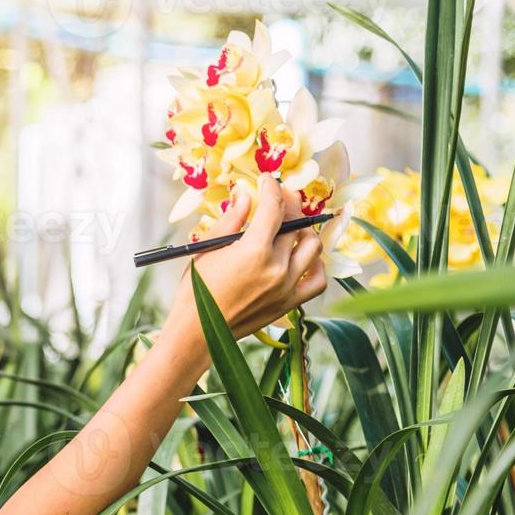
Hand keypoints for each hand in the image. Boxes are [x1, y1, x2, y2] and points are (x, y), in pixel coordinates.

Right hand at [164, 174, 327, 348]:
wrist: (197, 333)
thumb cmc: (195, 291)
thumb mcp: (207, 249)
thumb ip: (231, 220)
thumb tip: (245, 195)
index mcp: (253, 251)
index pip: (273, 207)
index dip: (271, 187)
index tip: (267, 180)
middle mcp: (276, 268)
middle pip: (295, 224)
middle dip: (287, 204)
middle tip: (280, 198)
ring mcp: (286, 287)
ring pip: (312, 247)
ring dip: (304, 232)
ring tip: (292, 228)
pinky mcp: (289, 304)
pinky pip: (318, 280)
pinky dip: (316, 266)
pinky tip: (304, 259)